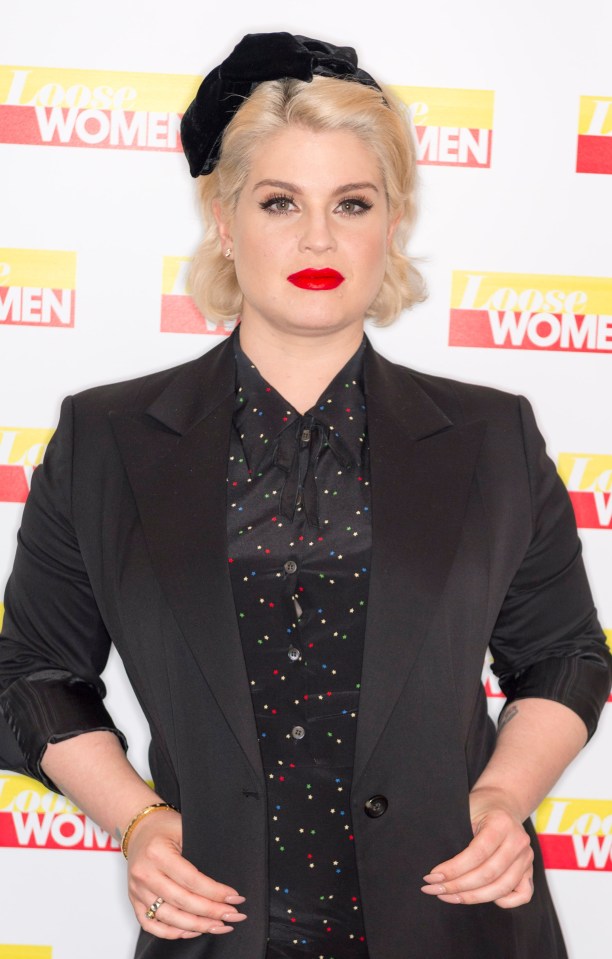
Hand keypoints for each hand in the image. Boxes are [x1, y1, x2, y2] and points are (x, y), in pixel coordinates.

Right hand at [126, 809, 246, 938]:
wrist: (139, 828)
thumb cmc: (165, 827)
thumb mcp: (184, 828)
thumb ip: (199, 851)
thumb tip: (224, 879)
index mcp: (157, 853)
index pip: (191, 880)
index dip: (215, 892)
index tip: (234, 898)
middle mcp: (144, 874)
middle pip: (182, 901)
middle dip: (211, 912)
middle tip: (233, 915)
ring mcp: (137, 890)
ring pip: (168, 918)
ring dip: (196, 926)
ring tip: (218, 926)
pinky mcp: (134, 900)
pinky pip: (151, 924)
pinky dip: (172, 932)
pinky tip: (192, 931)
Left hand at [420, 786, 533, 908]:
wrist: (503, 803)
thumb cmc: (480, 807)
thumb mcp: (467, 811)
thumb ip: (457, 835)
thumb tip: (438, 868)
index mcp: (501, 824)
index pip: (477, 854)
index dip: (454, 869)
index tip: (433, 876)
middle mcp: (518, 842)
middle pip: (488, 874)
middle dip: (458, 886)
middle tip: (435, 889)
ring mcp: (526, 857)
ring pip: (501, 888)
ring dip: (472, 897)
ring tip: (449, 896)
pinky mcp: (529, 869)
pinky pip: (523, 895)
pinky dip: (504, 902)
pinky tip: (482, 896)